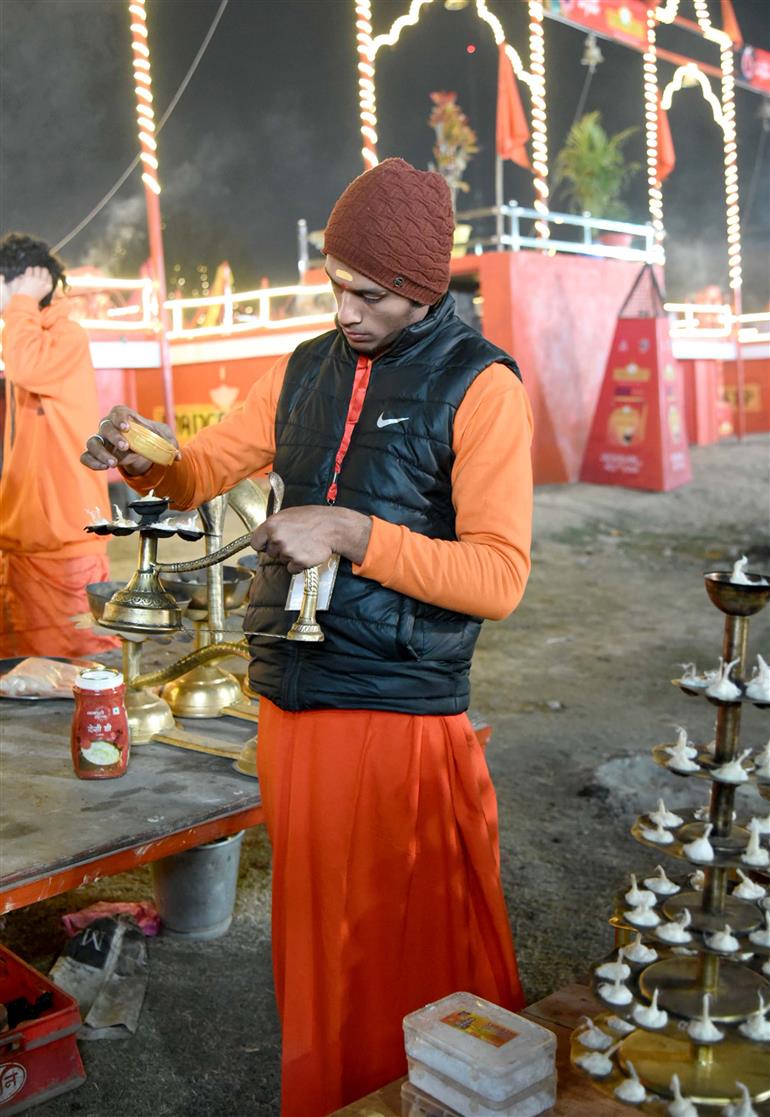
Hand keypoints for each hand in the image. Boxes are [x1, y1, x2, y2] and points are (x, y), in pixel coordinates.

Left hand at [4, 266, 53, 304]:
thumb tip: (48, 275)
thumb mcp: (44, 293)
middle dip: (40, 270)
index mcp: (48, 287)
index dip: (45, 274)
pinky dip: (28, 270)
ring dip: (34, 270)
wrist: (25, 302)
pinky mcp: (29, 277)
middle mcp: (43, 282)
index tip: (41, 276)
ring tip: (31, 273)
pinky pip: (29, 269)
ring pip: (37, 268)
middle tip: (36, 273)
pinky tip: (27, 274)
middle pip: (44, 270)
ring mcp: (36, 279)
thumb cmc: (34, 299)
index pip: (49, 276)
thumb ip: (46, 285)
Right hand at [80, 405, 179, 475]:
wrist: (143, 450)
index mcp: (125, 417)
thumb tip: (176, 456)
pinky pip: (86, 456)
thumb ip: (170, 443)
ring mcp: (101, 440)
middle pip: (105, 426)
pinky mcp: (96, 454)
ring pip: (92, 442)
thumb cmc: (151, 437)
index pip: (118, 411)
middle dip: (114, 436)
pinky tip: (103, 467)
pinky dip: (92, 462)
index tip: (128, 427)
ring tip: (113, 463)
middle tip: (126, 447)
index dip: (120, 418)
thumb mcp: (164, 436)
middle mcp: (109, 426)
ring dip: (101, 452)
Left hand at [251, 506, 371, 573]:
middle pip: (269, 552)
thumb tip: (264, 535)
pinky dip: (298, 564)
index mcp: (271, 525)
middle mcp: (277, 538)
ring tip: (303, 544)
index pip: (255, 542)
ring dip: (290, 556)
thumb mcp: (289, 514)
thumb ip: (274, 525)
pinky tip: (307, 553)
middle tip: (294, 540)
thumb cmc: (313, 518)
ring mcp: (287, 551)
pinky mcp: (298, 562)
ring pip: (281, 560)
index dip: (263, 544)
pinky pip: (292, 568)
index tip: (268, 544)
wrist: (333, 527)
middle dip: (279, 549)